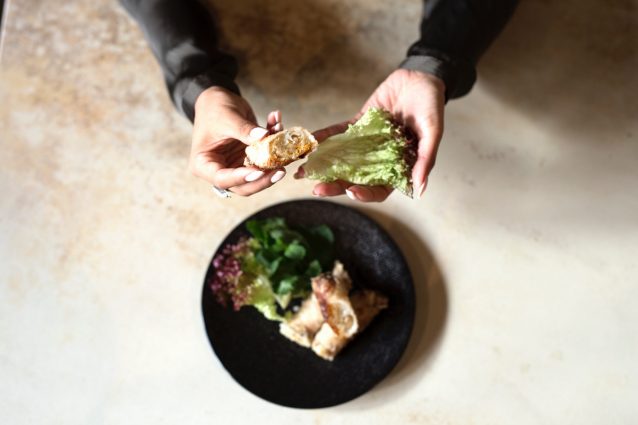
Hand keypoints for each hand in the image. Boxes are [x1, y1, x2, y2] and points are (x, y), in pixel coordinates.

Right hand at [189, 87, 284, 195]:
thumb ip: (244, 130)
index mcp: (204, 164)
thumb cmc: (213, 108)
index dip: (242, 178)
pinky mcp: (249, 158)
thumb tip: (264, 137)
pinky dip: (274, 144)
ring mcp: (236, 165)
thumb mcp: (227, 118)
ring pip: (257, 176)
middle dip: (263, 180)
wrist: (217, 98)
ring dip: (273, 164)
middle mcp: (220, 169)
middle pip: (243, 185)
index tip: (259, 171)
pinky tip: (278, 125)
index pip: (223, 179)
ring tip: (284, 147)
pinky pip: (264, 158)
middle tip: (280, 170)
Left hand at [304, 69, 444, 201]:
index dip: (365, 194)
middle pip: (356, 178)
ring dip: (325, 166)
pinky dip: (325, 138)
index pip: (380, 188)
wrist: (421, 78)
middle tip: (317, 188)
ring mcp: (367, 142)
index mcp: (399, 167)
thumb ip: (425, 160)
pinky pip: (339, 134)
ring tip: (304, 171)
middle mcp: (380, 159)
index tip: (351, 192)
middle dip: (336, 184)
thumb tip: (419, 190)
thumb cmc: (432, 107)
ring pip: (344, 159)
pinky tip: (311, 141)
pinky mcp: (359, 125)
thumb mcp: (433, 133)